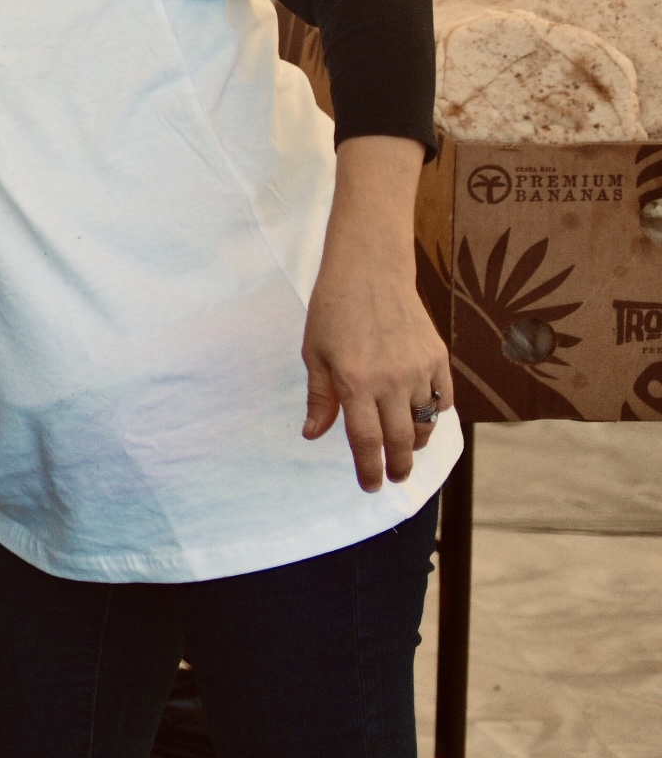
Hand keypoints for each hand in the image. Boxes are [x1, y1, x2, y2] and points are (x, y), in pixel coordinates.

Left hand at [300, 220, 452, 492]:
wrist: (370, 271)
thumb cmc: (333, 311)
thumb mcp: (314, 353)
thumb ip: (320, 398)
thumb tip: (314, 435)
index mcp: (354, 382)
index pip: (366, 441)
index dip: (369, 469)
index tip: (370, 487)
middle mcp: (390, 381)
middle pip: (400, 440)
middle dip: (399, 466)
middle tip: (395, 478)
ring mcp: (418, 369)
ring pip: (425, 423)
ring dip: (417, 442)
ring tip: (407, 450)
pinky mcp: (437, 357)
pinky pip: (442, 399)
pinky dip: (435, 414)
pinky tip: (424, 418)